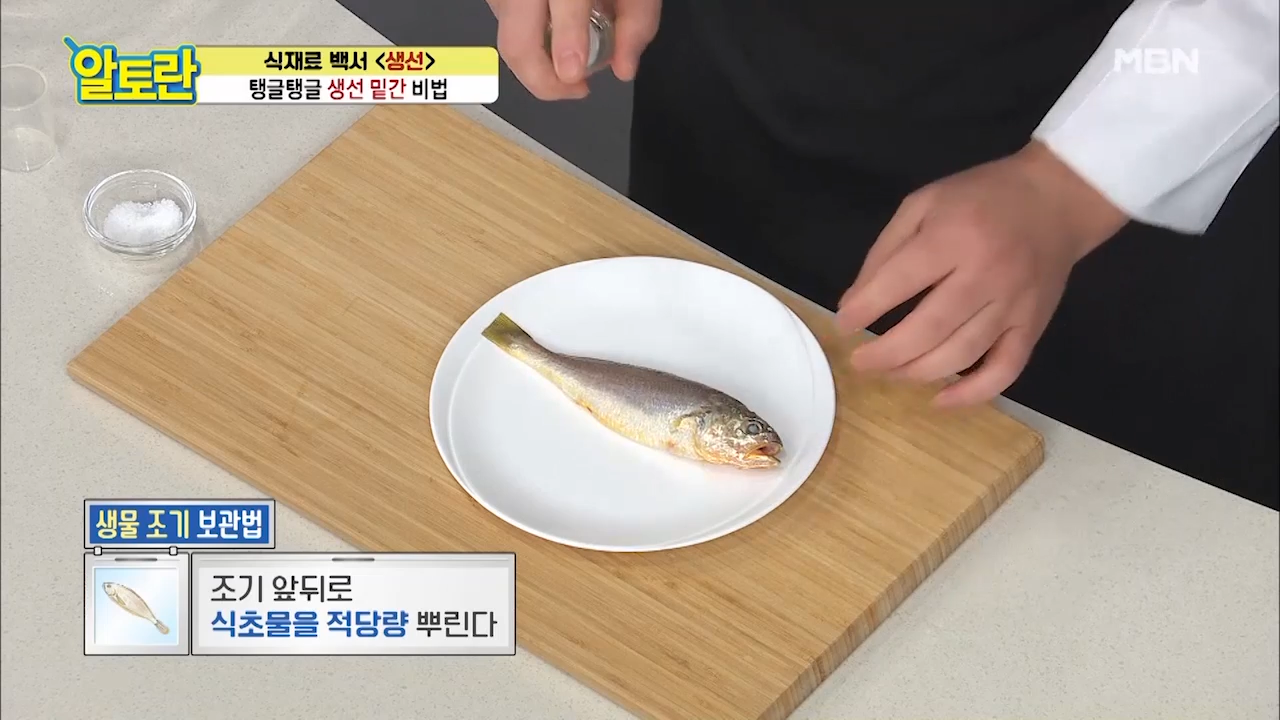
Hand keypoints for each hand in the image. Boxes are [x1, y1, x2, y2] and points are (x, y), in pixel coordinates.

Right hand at [487, 0, 661, 99]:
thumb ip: (636, 19)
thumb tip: (624, 66)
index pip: (564, 0)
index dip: (566, 38)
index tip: (574, 74)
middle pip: (516, 39)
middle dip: (542, 79)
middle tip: (573, 89)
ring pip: (506, 36)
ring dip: (536, 62)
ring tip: (569, 61)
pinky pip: (505, 22)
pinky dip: (529, 40)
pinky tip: (553, 37)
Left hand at [835, 140, 1129, 406]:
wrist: (1056, 199)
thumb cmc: (980, 197)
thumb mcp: (923, 204)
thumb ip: (886, 251)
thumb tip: (853, 302)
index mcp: (953, 237)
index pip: (900, 282)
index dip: (865, 309)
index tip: (843, 325)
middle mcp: (986, 274)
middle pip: (929, 329)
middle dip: (886, 353)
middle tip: (860, 361)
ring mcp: (1014, 305)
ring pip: (961, 354)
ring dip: (917, 373)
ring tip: (889, 373)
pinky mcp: (1033, 326)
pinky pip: (1005, 370)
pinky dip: (972, 393)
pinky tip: (940, 400)